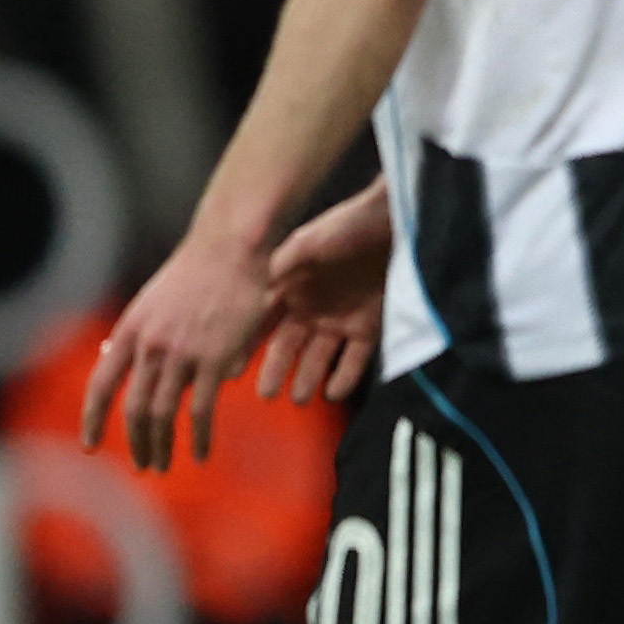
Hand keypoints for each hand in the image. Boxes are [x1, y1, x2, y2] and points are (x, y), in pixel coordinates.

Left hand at [83, 226, 278, 469]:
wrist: (228, 249)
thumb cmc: (196, 272)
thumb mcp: (152, 302)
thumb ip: (137, 333)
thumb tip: (113, 356)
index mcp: (129, 332)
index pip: (100, 385)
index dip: (92, 419)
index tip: (90, 445)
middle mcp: (149, 346)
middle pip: (132, 408)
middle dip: (135, 443)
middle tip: (143, 465)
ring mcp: (180, 354)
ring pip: (162, 413)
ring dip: (161, 446)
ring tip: (165, 466)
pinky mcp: (215, 359)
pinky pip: (201, 410)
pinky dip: (197, 437)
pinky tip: (199, 454)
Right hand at [252, 184, 391, 407]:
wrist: (391, 224)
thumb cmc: (345, 229)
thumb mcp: (305, 245)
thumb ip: (277, 269)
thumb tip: (252, 294)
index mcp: (290, 289)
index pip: (262, 324)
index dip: (248, 345)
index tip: (231, 369)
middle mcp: (311, 309)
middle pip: (289, 346)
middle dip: (276, 370)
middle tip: (265, 395)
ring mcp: (340, 320)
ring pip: (319, 356)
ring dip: (308, 378)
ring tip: (298, 400)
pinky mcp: (369, 327)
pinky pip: (354, 358)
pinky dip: (344, 376)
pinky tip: (332, 394)